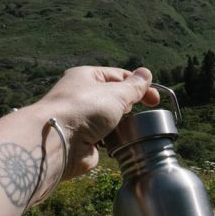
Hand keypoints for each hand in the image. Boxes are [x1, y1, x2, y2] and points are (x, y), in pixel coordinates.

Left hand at [34, 66, 159, 178]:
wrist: (59, 141)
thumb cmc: (84, 109)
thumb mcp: (115, 93)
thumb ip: (134, 86)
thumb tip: (146, 73)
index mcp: (87, 77)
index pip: (118, 76)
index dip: (138, 86)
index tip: (155, 99)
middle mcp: (82, 96)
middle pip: (114, 98)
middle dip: (129, 106)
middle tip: (140, 113)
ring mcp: (83, 119)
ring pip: (111, 119)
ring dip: (122, 124)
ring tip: (129, 128)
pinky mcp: (85, 140)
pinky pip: (106, 138)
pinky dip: (115, 140)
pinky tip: (120, 141)